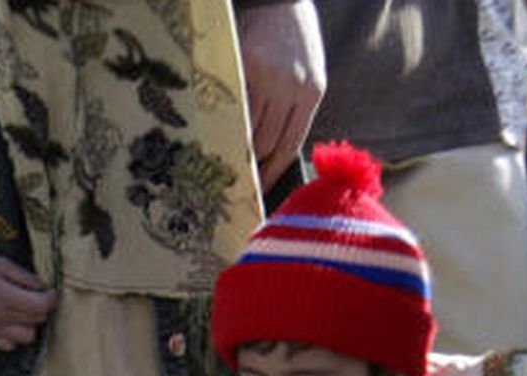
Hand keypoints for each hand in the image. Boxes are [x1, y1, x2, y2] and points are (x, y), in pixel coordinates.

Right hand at [0, 257, 56, 351]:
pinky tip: (11, 325)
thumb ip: (23, 275)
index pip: (40, 304)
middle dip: (41, 308)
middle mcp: (2, 316)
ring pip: (28, 336)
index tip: (51, 293)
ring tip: (24, 314)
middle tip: (36, 299)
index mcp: (4, 295)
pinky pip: (11, 345)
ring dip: (30, 325)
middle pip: (37, 319)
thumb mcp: (0, 265)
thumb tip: (42, 287)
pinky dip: (15, 337)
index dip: (51, 299)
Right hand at [235, 1, 325, 192]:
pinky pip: (231, 106)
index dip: (272, 171)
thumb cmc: (287, 35)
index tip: (258, 188)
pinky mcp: (245, 67)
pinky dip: (223, 117)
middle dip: (250, 160)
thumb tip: (268, 149)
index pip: (291, 145)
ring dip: (234, 140)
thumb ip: (291, 105)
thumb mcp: (303, 72)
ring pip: (248, 128)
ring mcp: (269, 77)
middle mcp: (293, 88)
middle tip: (231, 171)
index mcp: (311, 91)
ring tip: (220, 147)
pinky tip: (215, 121)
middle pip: (268, 143)